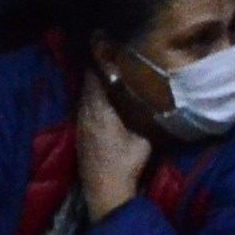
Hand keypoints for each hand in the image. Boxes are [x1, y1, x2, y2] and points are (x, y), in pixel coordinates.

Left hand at [72, 67, 152, 219]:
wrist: (104, 190)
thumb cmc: (126, 165)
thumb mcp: (143, 140)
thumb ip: (144, 118)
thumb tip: (154, 103)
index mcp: (100, 109)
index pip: (96, 76)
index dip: (102, 59)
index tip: (111, 44)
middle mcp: (86, 111)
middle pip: (88, 81)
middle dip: (99, 67)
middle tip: (112, 53)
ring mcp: (81, 121)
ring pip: (86, 93)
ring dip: (95, 82)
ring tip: (109, 70)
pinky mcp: (81, 130)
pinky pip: (85, 104)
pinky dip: (93, 95)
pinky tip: (104, 96)